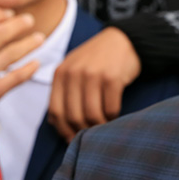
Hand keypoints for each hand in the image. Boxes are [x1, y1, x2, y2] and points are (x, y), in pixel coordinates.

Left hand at [48, 27, 139, 141]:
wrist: (122, 40)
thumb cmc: (96, 60)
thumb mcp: (73, 69)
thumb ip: (63, 92)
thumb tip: (56, 124)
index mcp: (61, 73)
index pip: (55, 111)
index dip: (63, 130)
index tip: (72, 139)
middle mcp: (74, 73)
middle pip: (73, 116)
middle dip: (82, 131)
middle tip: (91, 136)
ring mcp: (93, 74)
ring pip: (92, 115)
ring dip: (99, 126)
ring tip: (103, 125)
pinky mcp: (112, 78)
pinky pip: (110, 108)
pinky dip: (113, 117)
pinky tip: (114, 114)